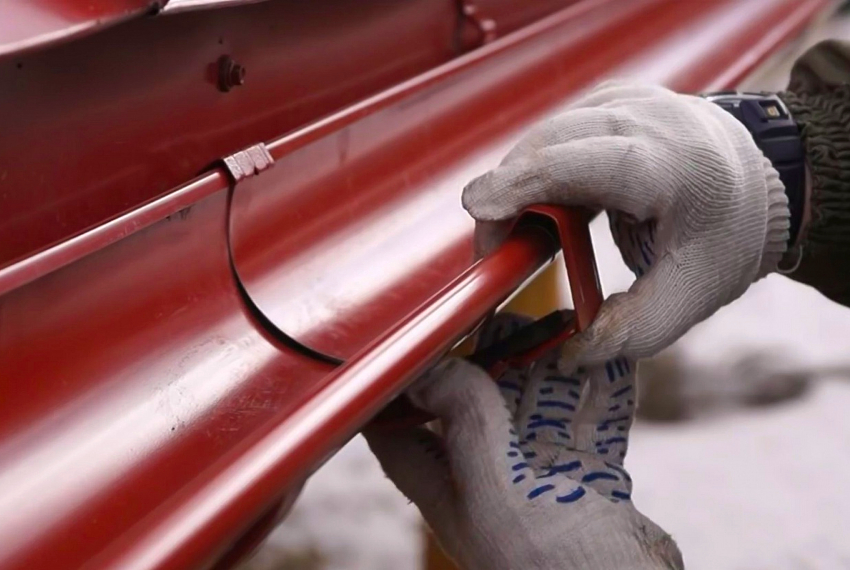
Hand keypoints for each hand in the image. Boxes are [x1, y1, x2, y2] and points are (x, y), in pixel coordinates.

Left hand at [364, 314, 683, 569]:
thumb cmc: (554, 568)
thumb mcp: (495, 489)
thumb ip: (466, 422)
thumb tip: (431, 366)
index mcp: (448, 489)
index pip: (400, 431)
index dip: (397, 387)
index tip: (407, 339)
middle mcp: (489, 480)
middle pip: (476, 403)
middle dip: (488, 357)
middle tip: (502, 312)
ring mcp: (541, 478)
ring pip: (537, 404)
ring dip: (548, 364)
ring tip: (557, 321)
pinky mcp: (587, 480)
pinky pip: (589, 420)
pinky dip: (597, 388)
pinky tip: (605, 355)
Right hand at [462, 82, 789, 364]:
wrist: (760, 179)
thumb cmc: (725, 236)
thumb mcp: (693, 293)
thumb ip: (634, 330)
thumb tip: (569, 355)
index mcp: (671, 164)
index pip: (583, 162)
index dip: (525, 183)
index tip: (478, 208)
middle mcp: (646, 117)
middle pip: (549, 146)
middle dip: (507, 197)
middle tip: (494, 254)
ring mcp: (625, 101)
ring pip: (543, 136)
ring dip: (517, 186)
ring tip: (516, 237)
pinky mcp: (608, 101)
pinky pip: (553, 133)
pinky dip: (535, 171)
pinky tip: (542, 205)